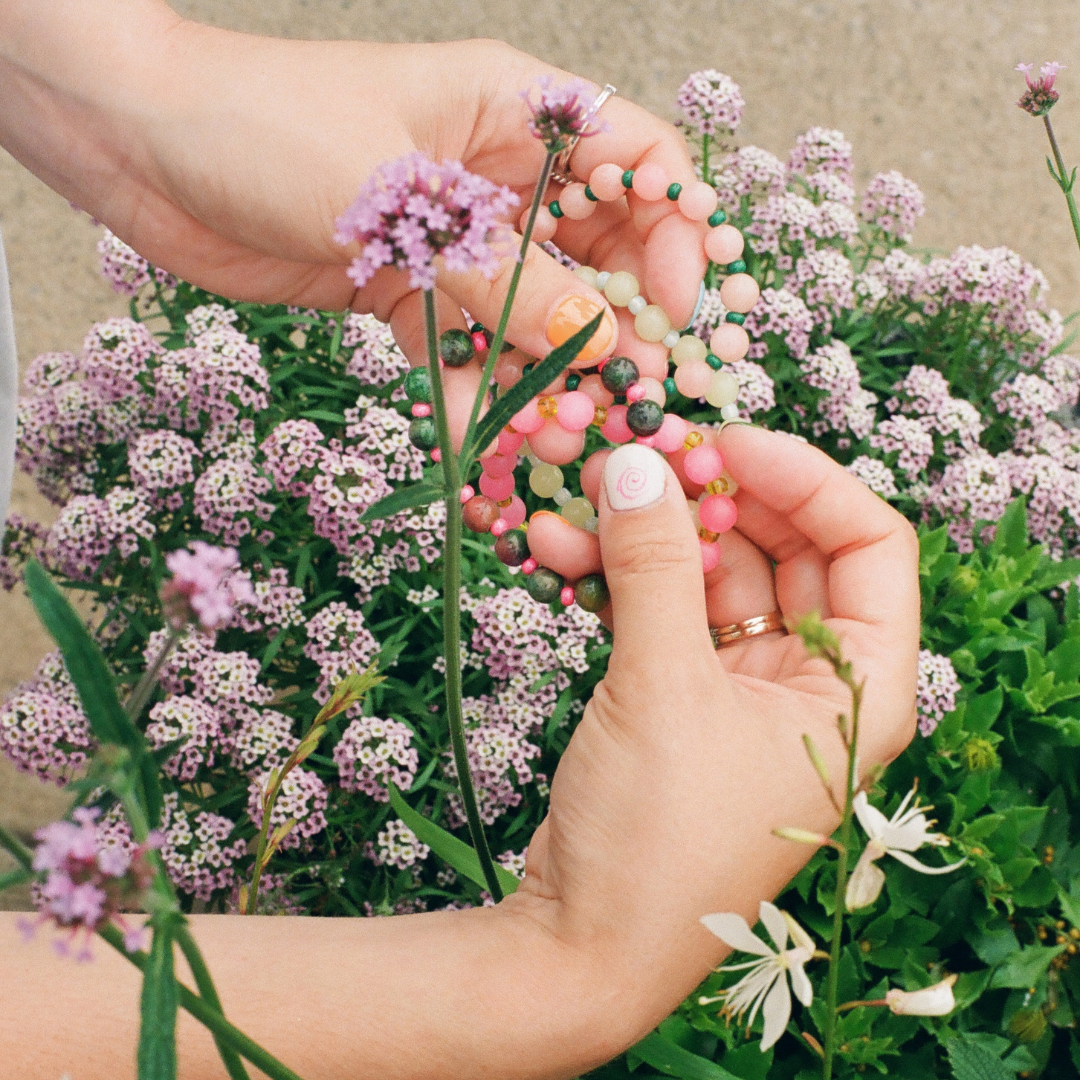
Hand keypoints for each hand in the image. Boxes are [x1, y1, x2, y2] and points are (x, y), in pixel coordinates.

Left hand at [0, 3, 706, 439]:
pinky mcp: (405, 290)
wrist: (142, 149)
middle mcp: (497, 177)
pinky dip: (467, 392)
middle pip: (595, 253)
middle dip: (613, 326)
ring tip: (552, 434)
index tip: (673, 310)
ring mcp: (452, 238)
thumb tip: (598, 342)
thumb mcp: (402, 201)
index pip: (637, 164)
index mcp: (514, 114)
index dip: (673, 234)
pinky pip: (459, 348)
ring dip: (543, 374)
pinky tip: (472, 438)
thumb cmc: (269, 126)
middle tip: (625, 397)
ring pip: (528, 313)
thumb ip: (503, 278)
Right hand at [517, 425, 919, 1025]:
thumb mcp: (661, 688)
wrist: (581, 946)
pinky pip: (660, 612)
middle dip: (709, 496)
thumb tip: (635, 461)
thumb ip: (651, 566)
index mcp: (858, 686)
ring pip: (707, 575)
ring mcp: (744, 689)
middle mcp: (812, 682)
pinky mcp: (682, 697)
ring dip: (644, 533)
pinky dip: (614, 578)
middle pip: (781, 548)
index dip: (805, 477)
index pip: (870, 542)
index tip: (724, 441)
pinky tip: (554, 547)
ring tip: (578, 491)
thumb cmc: (658, 838)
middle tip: (641, 453)